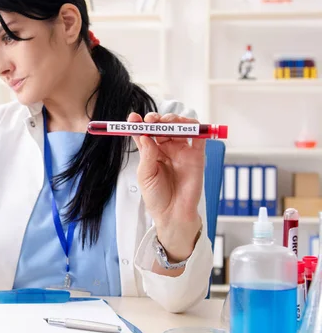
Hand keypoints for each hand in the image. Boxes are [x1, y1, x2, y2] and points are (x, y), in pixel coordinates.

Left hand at [128, 112, 203, 261]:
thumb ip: (147, 154)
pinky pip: (199, 136)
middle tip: (151, 121)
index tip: (133, 118)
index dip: (138, 123)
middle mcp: (166, 148)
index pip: (144, 132)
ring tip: (166, 123)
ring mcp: (182, 150)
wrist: (173, 213)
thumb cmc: (156, 196)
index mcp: (151, 151)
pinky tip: (186, 126)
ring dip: (173, 119)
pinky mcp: (197, 155)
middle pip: (162, 125)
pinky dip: (195, 126)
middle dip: (156, 119)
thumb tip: (145, 135)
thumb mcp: (145, 175)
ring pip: (180, 126)